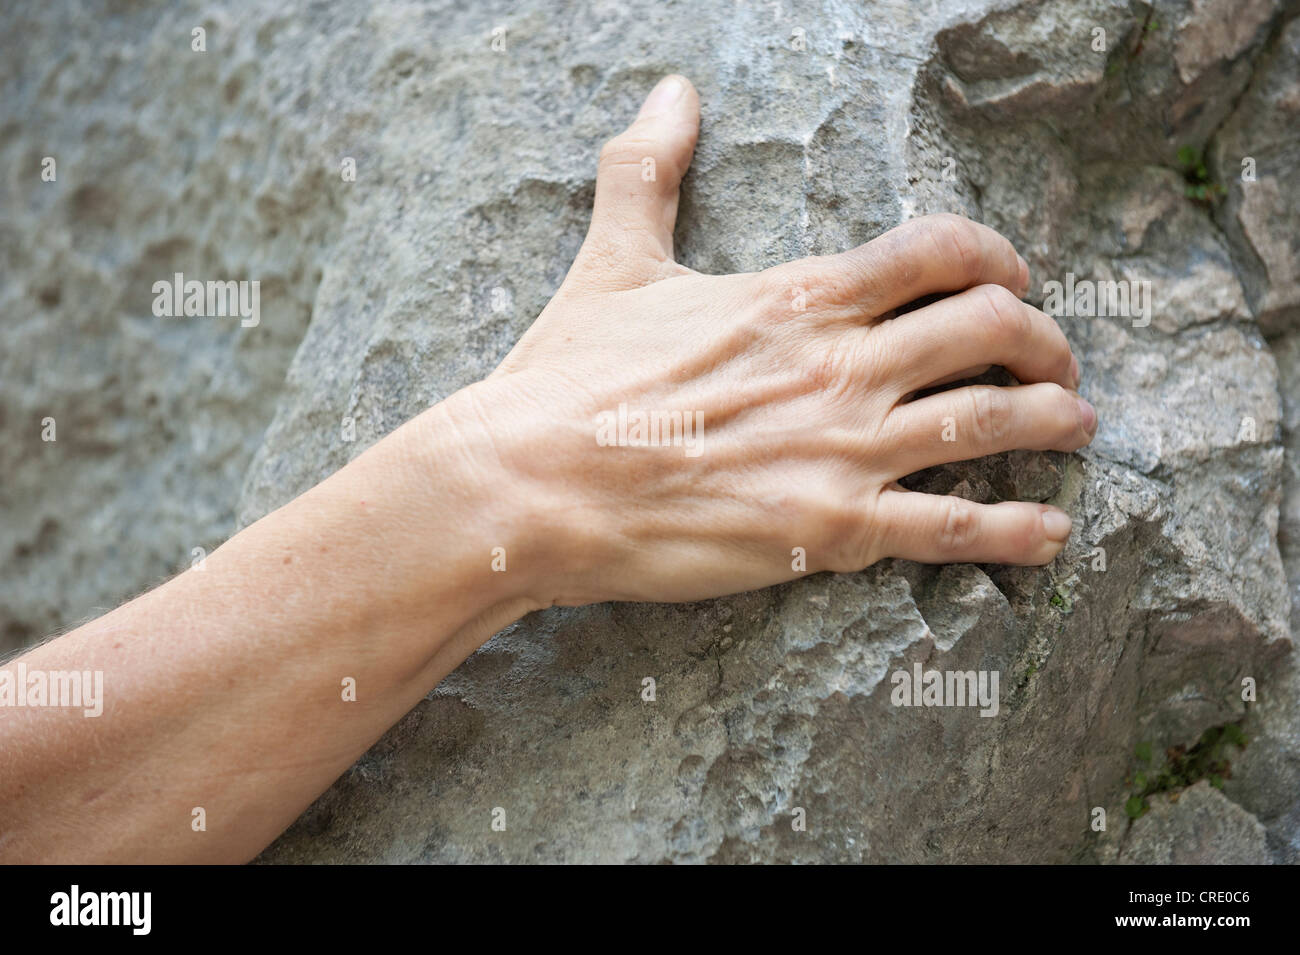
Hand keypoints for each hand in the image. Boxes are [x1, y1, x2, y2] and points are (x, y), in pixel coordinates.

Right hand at [435, 74, 1097, 609]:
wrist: (530, 483)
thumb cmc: (569, 377)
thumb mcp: (613, 260)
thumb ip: (648, 169)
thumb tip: (668, 93)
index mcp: (799, 295)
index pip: (939, 250)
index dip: (998, 255)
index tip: (1013, 277)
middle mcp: (840, 365)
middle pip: (992, 329)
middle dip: (1044, 340)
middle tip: (1056, 360)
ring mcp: (843, 449)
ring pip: (994, 421)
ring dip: (1054, 420)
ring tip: (1078, 428)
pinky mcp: (830, 529)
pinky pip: (953, 529)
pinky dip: (1017, 531)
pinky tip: (1053, 532)